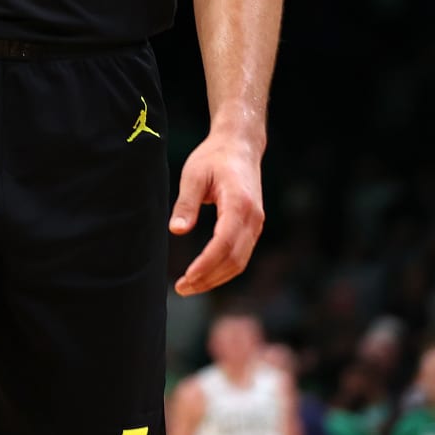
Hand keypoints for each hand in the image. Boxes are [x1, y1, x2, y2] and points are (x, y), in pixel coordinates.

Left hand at [170, 129, 264, 295]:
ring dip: (216, 278)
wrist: (240, 146)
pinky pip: (241, 255)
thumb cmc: (214, 157)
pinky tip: (204, 274)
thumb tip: (177, 231)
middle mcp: (253, 218)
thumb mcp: (193, 174)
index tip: (186, 277)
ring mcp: (256, 224)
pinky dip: (224, 269)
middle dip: (209, 278)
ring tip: (190, 286)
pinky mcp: (253, 227)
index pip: (224, 244)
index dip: (206, 265)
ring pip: (240, 262)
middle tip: (182, 288)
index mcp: (240, 204)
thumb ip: (186, 204)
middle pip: (234, 259)